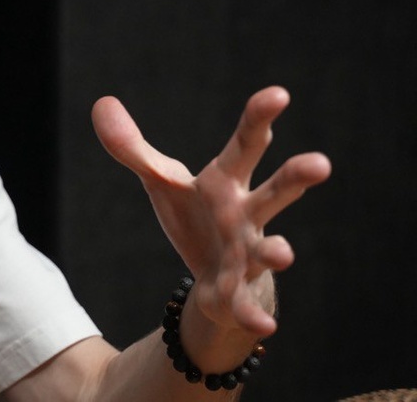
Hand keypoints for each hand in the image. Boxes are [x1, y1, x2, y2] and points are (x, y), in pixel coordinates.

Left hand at [92, 86, 330, 336]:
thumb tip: (100, 103)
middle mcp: (247, 214)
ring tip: (284, 252)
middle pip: (275, 192)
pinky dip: (252, 314)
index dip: (259, 118)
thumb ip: (132, 147)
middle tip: (319, 163)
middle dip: (295, 178)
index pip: (246, 144)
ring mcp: (247, 254)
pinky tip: (263, 327)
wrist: (214, 277)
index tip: (278, 94)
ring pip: (268, 250)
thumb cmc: (196, 217)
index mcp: (227, 181)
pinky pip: (246, 303)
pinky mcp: (237, 292)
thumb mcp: (161, 181)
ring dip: (277, 251)